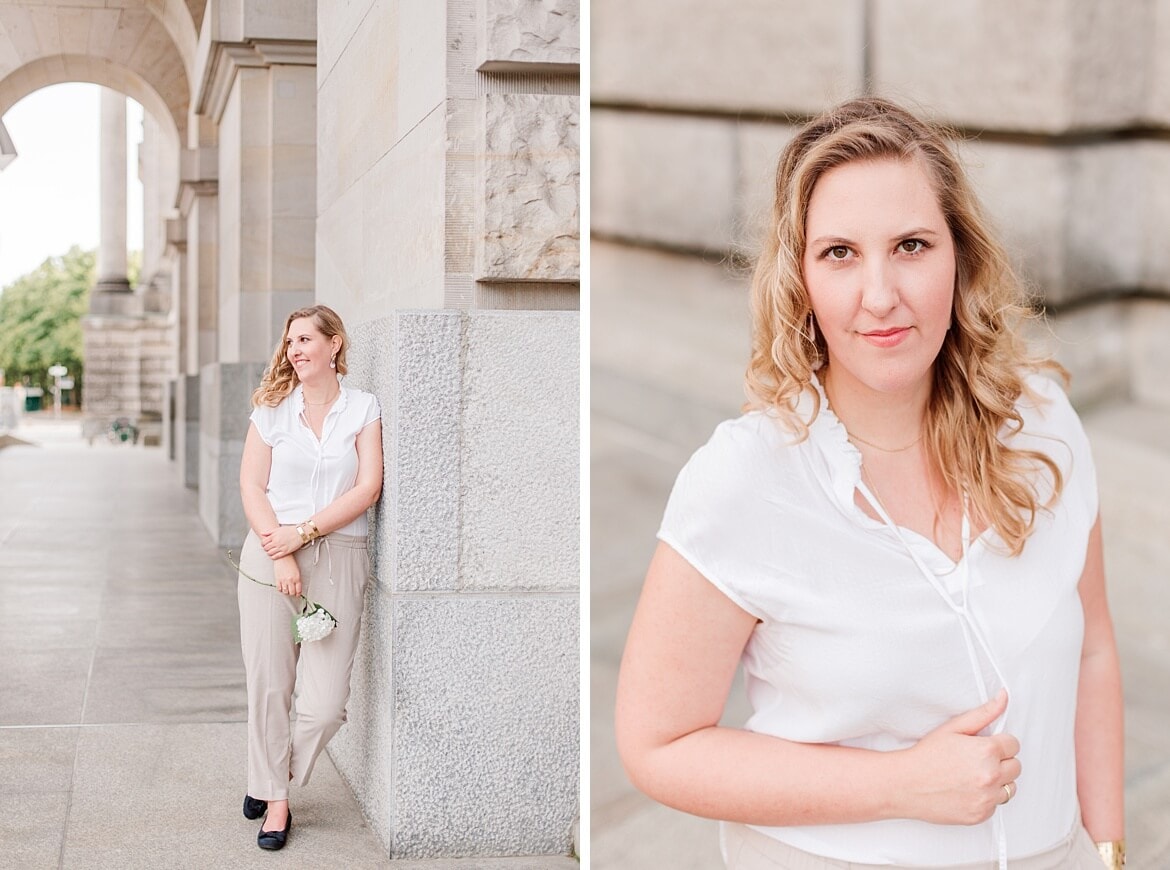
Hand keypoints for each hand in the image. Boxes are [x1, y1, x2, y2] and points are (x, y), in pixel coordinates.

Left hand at [260, 525, 302, 558]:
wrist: (300, 533)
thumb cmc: (290, 530)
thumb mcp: (278, 529)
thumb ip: (269, 532)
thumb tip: (261, 534)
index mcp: (274, 536)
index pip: (263, 542)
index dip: (263, 544)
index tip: (264, 545)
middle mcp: (276, 542)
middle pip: (266, 548)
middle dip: (266, 549)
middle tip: (268, 548)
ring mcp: (281, 547)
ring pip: (270, 553)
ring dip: (269, 553)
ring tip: (271, 552)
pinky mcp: (285, 551)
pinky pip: (276, 556)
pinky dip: (273, 557)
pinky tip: (274, 555)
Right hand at [272, 556, 301, 597]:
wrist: (283, 557)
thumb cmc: (290, 562)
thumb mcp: (297, 571)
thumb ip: (297, 579)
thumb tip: (297, 586)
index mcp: (297, 578)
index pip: (298, 590)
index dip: (298, 594)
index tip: (297, 595)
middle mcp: (290, 580)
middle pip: (292, 592)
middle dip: (292, 594)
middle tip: (292, 593)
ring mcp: (284, 580)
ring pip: (285, 592)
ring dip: (286, 592)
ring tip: (287, 590)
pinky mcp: (277, 579)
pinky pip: (279, 588)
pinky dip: (281, 590)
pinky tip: (282, 588)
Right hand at [899, 689, 1020, 824]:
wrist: (905, 784)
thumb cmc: (926, 755)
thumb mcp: (953, 728)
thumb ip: (983, 713)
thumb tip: (1003, 698)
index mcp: (986, 751)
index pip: (1014, 744)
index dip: (998, 743)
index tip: (983, 746)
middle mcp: (991, 775)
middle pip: (1016, 766)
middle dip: (1000, 762)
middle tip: (976, 760)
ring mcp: (987, 797)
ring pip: (1010, 787)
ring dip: (997, 781)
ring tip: (973, 776)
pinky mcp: (982, 814)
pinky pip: (996, 805)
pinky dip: (986, 798)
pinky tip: (967, 790)